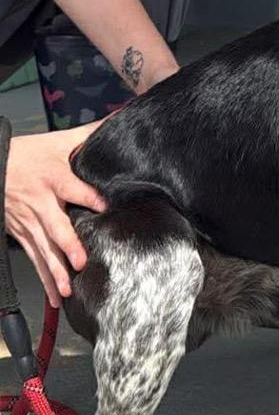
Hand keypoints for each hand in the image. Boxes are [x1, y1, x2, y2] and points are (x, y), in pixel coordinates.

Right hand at [5, 122, 105, 306]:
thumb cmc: (30, 154)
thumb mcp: (60, 142)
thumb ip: (90, 134)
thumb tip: (120, 118)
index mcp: (54, 178)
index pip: (74, 188)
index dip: (90, 197)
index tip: (104, 207)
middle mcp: (41, 202)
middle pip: (54, 225)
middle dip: (66, 244)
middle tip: (79, 260)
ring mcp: (28, 221)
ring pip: (42, 249)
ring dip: (54, 270)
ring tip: (67, 288)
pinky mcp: (21, 233)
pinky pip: (34, 258)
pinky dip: (45, 278)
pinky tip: (57, 295)